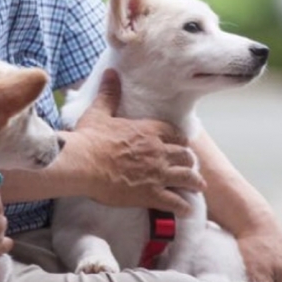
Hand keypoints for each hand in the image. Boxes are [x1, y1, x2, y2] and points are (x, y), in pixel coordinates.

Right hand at [66, 69, 205, 215]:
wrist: (82, 163)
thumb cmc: (89, 138)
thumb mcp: (99, 112)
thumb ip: (109, 93)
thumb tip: (110, 72)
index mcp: (148, 131)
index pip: (175, 134)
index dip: (179, 140)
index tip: (180, 144)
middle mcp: (158, 151)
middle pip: (186, 155)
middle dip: (189, 161)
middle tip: (190, 167)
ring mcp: (157, 174)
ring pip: (187, 177)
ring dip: (194, 182)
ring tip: (198, 187)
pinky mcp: (151, 194)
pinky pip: (175, 201)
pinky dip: (183, 205)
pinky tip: (186, 209)